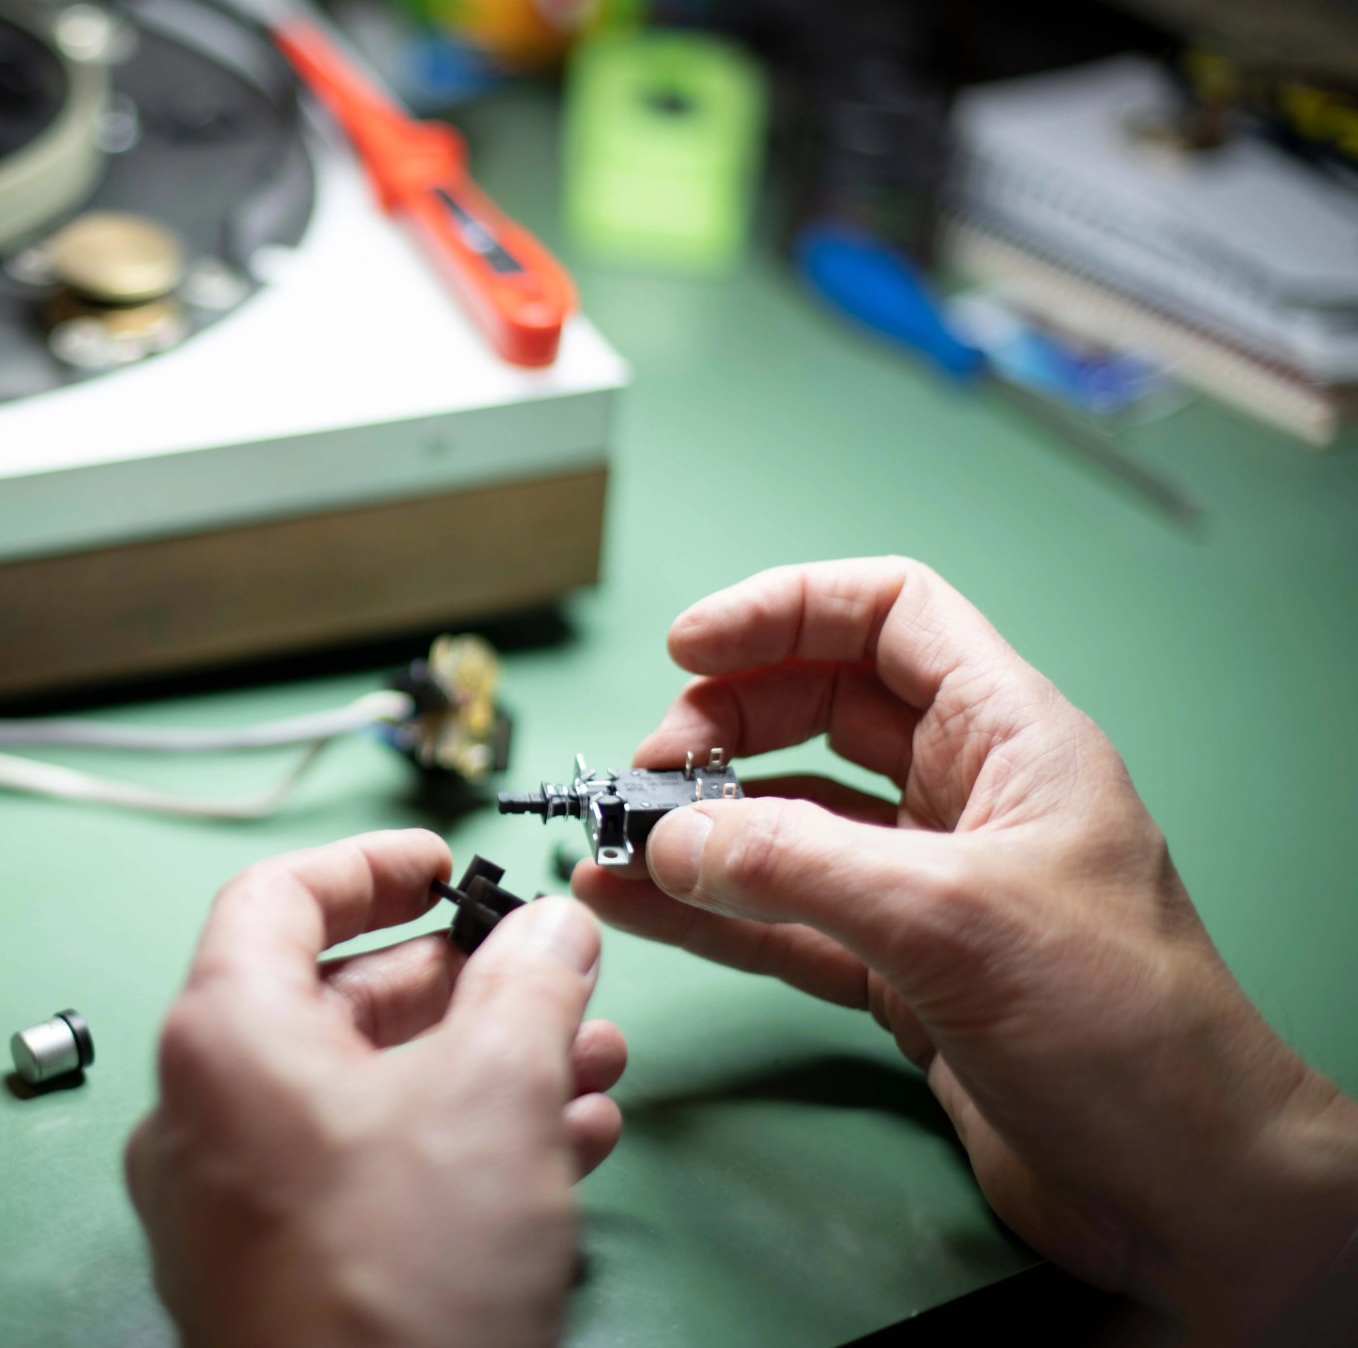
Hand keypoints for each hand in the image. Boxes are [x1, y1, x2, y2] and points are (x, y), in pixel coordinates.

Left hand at [127, 829, 625, 1347]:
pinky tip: (564, 1145)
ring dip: (483, 1064)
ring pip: (369, 1092)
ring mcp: (237, 1203)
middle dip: (465, 983)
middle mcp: (207, 1114)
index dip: (369, 866)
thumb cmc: (400, 1281)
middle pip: (338, 998)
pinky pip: (367, 1169)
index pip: (277, 897)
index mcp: (224, 1039)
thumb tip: (550, 926)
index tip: (443, 862)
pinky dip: (457, 1140)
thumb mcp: (495, 1093)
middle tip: (548, 977)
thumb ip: (528, 983)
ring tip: (590, 1065)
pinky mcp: (281, 1274)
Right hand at [574, 558, 1357, 1341]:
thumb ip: (799, 865)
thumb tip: (671, 838)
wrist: (1188, 1194)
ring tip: (615, 842)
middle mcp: (966, 797)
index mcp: (1009, 737)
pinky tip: (640, 908)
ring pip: (790, 820)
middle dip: (725, 724)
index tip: (690, 647)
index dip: (784, 610)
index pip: (889, 616)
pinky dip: (710, 910)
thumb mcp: (951, 919)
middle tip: (650, 774)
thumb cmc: (1120, 1028)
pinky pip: (783, 916)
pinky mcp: (898, 971)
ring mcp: (926, 887)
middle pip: (819, 711)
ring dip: (701, 825)